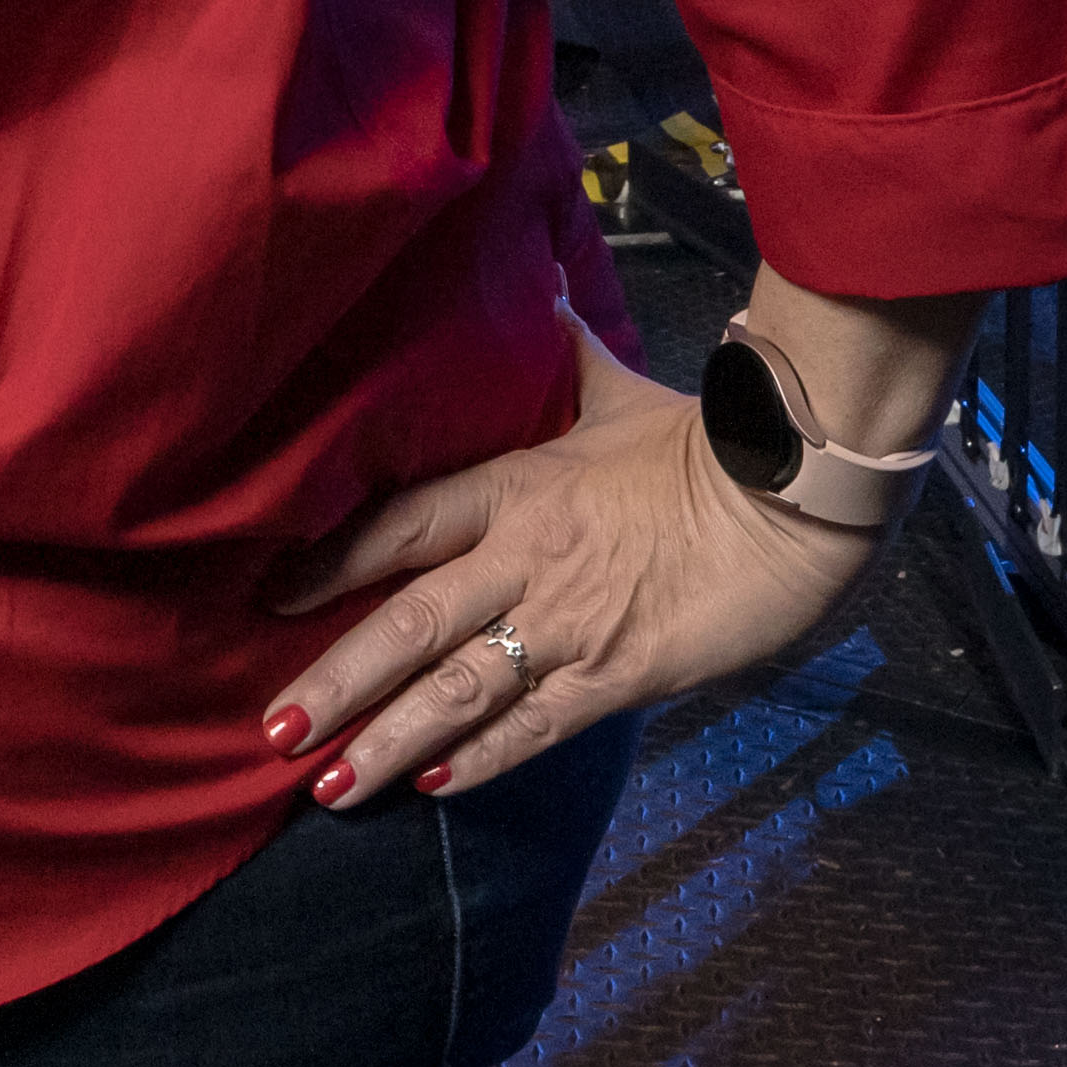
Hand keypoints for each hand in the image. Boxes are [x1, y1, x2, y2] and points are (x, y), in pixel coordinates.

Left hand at [274, 323, 880, 811]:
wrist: (797, 493)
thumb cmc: (705, 441)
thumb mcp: (618, 390)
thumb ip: (564, 353)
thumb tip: (537, 279)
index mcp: (516, 485)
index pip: (400, 524)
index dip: (330, 562)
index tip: (269, 596)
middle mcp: (525, 558)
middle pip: (409, 621)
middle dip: (337, 679)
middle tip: (273, 728)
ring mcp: (570, 622)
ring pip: (460, 687)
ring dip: (390, 739)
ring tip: (328, 786)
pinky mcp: (622, 673)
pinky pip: (538, 725)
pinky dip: (485, 757)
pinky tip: (434, 786)